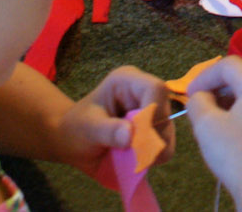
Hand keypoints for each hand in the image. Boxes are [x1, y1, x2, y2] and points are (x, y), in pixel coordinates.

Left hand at [53, 66, 174, 173]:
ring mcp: (153, 113)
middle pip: (165, 112)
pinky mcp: (156, 131)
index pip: (155, 89)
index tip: (136, 138)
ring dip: (151, 150)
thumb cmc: (76, 128)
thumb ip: (107, 130)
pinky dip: (153, 158)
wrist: (73, 142)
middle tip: (129, 153)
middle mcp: (145, 93)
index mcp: (128, 81)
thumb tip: (130, 136)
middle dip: (149, 138)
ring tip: (127, 157)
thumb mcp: (86, 128)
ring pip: (168, 132)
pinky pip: (166, 146)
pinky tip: (134, 159)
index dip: (152, 113)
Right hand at [188, 56, 241, 211]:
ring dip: (231, 104)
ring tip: (214, 123)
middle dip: (217, 90)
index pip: (228, 65)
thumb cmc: (236, 156)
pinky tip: (234, 136)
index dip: (203, 76)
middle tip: (199, 109)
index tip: (188, 95)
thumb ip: (198, 101)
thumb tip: (200, 96)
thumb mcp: (206, 125)